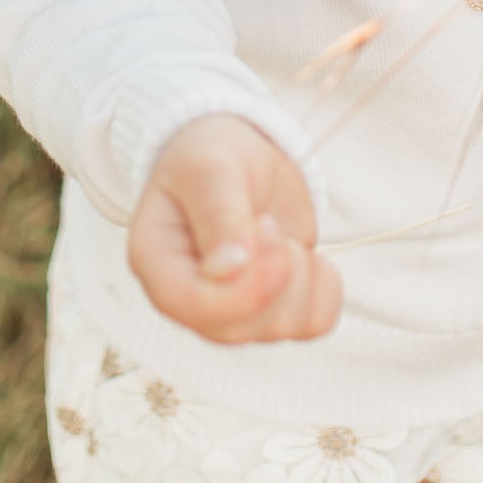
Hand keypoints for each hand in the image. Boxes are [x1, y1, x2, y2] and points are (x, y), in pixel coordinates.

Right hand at [126, 113, 342, 345]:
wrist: (239, 154)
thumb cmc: (210, 156)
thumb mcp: (210, 167)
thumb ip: (220, 215)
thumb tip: (231, 271)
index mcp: (158, 264)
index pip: (193, 306)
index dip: (242, 285)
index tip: (269, 229)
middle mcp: (192, 300)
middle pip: (242, 327)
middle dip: (273, 270)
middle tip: (266, 218)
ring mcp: (233, 312)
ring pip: (283, 328)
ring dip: (299, 273)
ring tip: (275, 229)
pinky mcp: (273, 309)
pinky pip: (315, 323)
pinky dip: (324, 287)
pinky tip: (306, 252)